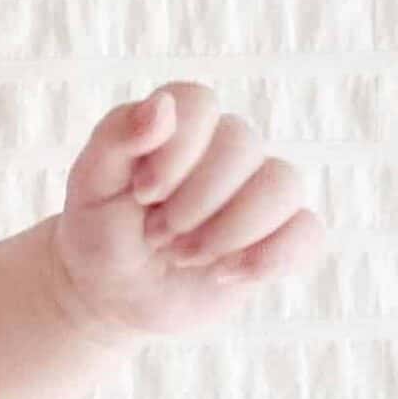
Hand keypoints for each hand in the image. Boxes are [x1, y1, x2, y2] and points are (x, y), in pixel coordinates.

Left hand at [49, 83, 325, 340]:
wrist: (114, 295)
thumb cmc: (100, 233)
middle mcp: (228, 150)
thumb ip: (115, 138)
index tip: (142, 194)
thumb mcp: (90, 188)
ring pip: (282, 185)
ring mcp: (259, 191)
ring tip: (184, 256)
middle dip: (191, 203)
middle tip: (156, 235)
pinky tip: (225, 275)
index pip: (199, 102)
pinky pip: (308, 232)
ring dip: (227, 231)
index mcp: (181, 126)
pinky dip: (269, 258)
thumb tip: (162, 105)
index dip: (175, 150)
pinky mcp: (282, 235)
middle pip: (242, 146)